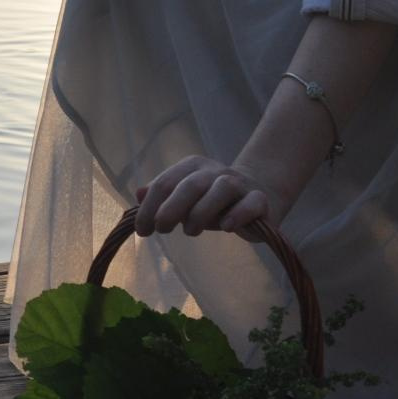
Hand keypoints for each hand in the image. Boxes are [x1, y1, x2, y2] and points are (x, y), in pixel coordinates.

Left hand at [134, 156, 285, 237]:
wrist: (258, 194)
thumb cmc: (213, 201)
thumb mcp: (184, 198)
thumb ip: (161, 195)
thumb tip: (138, 194)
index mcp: (192, 167)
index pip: (165, 183)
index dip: (149, 207)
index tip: (142, 230)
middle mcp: (215, 171)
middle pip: (191, 185)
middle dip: (171, 209)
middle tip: (161, 230)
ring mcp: (240, 183)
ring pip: (222, 189)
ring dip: (202, 212)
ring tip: (191, 231)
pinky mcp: (260, 199)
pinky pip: (250, 203)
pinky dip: (238, 215)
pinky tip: (226, 227)